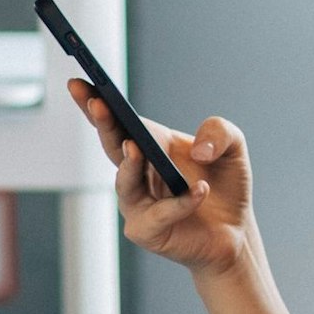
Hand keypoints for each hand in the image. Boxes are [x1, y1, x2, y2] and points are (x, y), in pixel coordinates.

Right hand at [68, 78, 256, 276]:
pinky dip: (180, 203)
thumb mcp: (233, 147)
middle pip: (112, 145)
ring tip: (135, 146)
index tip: (77, 82)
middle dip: (103, 123)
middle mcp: (137, 172)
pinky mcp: (148, 231)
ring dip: (129, 164)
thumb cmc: (225, 185)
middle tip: (98, 103)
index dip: (94, 102)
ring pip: (125, 183)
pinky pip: (159, 215)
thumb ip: (220, 132)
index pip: (117, 121)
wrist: (236, 231)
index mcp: (150, 145)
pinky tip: (200, 190)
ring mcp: (137, 203)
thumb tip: (198, 149)